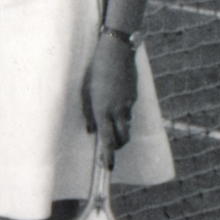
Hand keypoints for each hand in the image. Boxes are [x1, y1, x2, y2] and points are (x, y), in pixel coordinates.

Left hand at [81, 36, 137, 163]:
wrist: (116, 51)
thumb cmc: (96, 69)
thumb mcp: (86, 90)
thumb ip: (89, 112)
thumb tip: (91, 130)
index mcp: (101, 110)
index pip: (106, 140)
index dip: (108, 155)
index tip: (107, 167)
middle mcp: (116, 110)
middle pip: (122, 139)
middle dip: (117, 146)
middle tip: (110, 147)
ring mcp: (128, 104)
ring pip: (127, 126)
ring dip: (121, 130)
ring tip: (112, 125)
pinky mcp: (134, 96)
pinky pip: (129, 111)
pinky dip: (124, 113)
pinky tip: (117, 102)